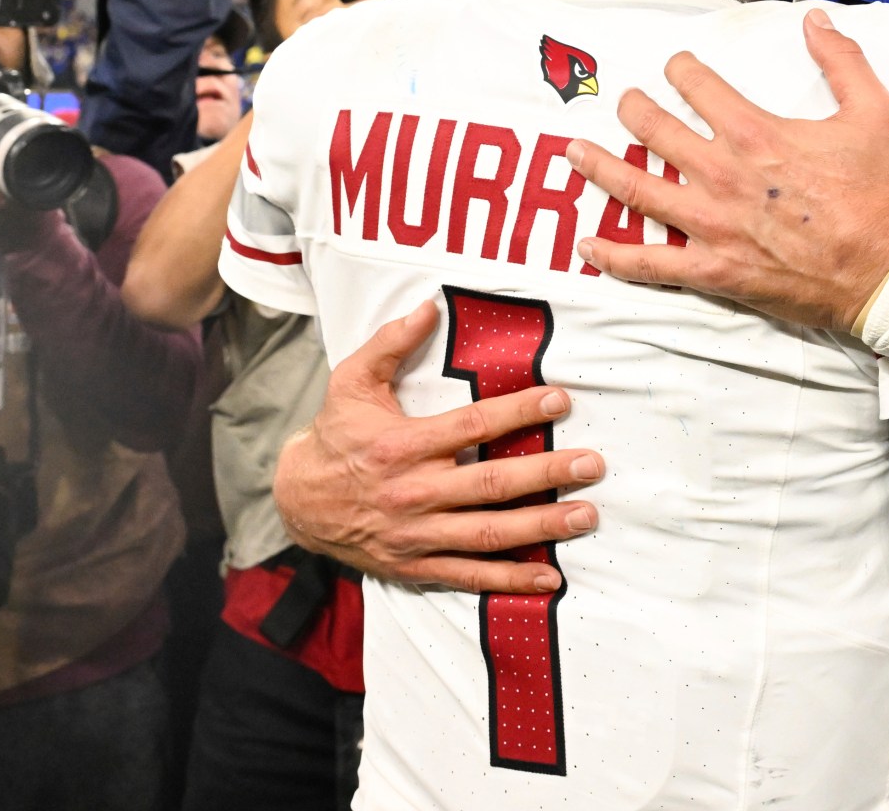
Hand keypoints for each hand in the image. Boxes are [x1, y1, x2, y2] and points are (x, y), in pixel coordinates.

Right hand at [274, 300, 604, 589]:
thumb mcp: (350, 382)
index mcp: (402, 445)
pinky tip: (549, 578)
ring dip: (541, 527)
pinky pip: (470, 576)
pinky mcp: (417, 565)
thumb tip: (428, 307)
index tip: (560, 400)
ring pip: (488, 533)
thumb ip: (389, 343)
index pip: (471, 425)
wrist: (297, 502)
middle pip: (490, 484)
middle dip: (546, 474)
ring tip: (585, 515)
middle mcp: (414, 492)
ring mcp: (417, 535)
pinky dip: (511, 580)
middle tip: (591, 464)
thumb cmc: (336, 436)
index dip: (519, 411)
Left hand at [567, 9, 888, 336]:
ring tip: (576, 153)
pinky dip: (615, 256)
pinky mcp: (715, 269)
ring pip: (638, 191)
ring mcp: (713, 225)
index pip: (699, 88)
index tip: (676, 67)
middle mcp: (723, 175)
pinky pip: (652, 263)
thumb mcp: (874, 113)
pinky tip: (588, 246)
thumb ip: (843, 61)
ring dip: (601, 168)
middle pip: (656, 132)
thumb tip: (817, 21)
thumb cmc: (882, 196)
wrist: (887, 270)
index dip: (682, 70)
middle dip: (634, 110)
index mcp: (756, 134)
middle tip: (625, 101)